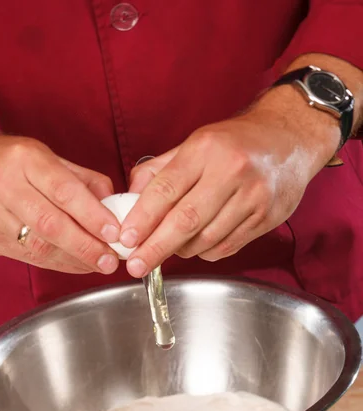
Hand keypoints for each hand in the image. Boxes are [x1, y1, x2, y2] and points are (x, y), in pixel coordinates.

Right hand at [0, 125, 120, 273]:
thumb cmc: (9, 161)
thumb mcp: (46, 157)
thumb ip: (81, 179)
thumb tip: (114, 204)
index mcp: (24, 160)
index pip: (64, 190)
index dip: (92, 215)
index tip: (115, 232)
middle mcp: (4, 186)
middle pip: (51, 224)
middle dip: (86, 246)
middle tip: (111, 259)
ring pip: (38, 246)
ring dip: (75, 260)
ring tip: (99, 264)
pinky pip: (28, 257)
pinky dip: (58, 264)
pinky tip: (77, 264)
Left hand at [121, 86, 339, 277]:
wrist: (290, 139)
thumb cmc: (236, 142)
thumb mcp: (195, 143)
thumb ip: (160, 170)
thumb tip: (130, 197)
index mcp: (206, 149)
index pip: (166, 188)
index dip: (143, 218)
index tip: (126, 239)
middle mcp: (232, 172)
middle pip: (186, 220)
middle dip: (156, 247)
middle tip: (136, 265)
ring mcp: (253, 197)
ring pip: (206, 239)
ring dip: (181, 250)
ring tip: (169, 247)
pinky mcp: (266, 218)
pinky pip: (227, 247)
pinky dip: (205, 251)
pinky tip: (198, 243)